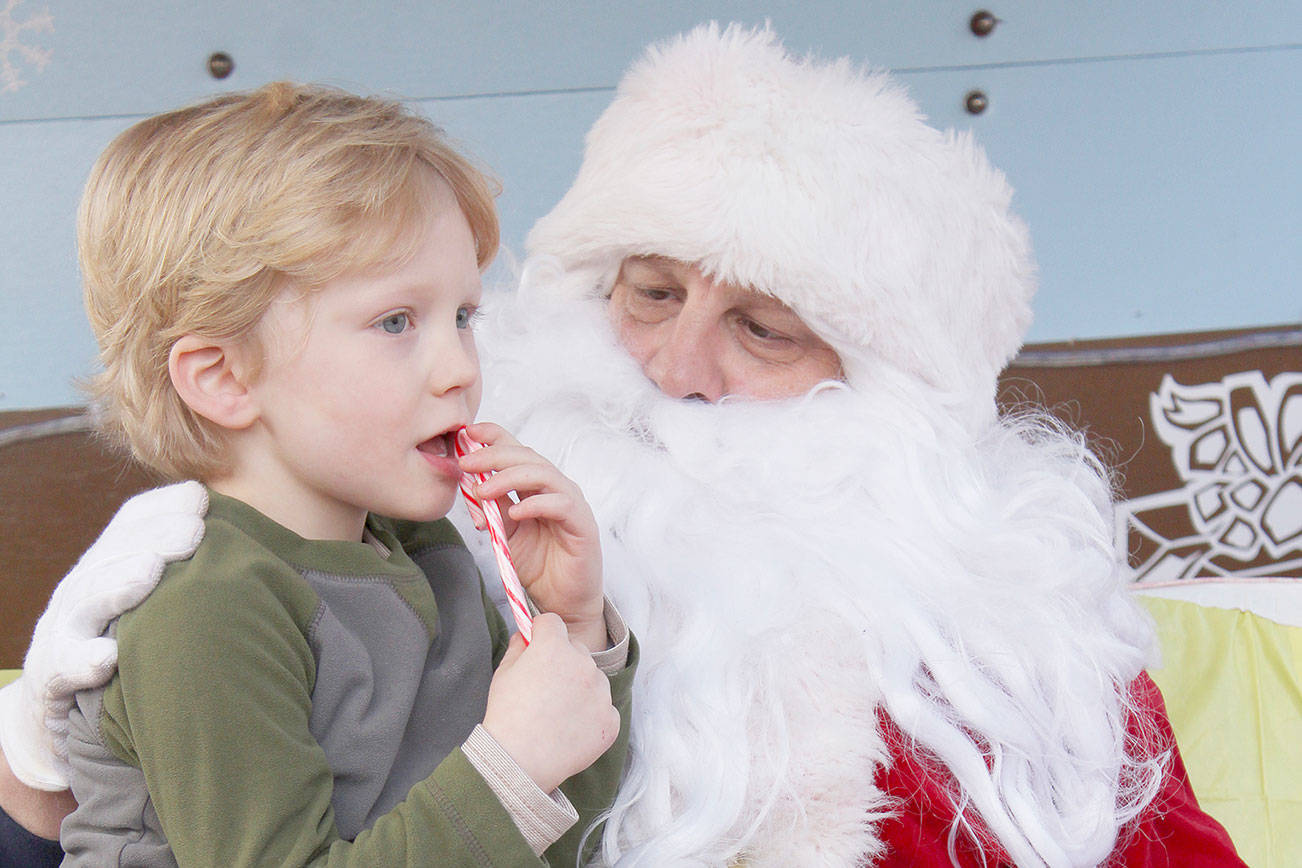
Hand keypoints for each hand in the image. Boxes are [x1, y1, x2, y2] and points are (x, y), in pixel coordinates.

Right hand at [0, 481, 206, 787]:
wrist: (65, 712)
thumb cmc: (134, 646)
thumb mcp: (161, 602)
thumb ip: (199, 573)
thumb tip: (264, 550)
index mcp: (113, 562)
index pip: (132, 521)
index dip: (163, 509)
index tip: (202, 502)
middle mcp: (85, 587)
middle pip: (113, 553)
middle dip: (153, 538)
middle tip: (194, 532)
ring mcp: (63, 630)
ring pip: (85, 600)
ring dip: (116, 585)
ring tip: (149, 572)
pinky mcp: (50, 674)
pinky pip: (62, 665)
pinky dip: (83, 660)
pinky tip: (108, 658)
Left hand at [458, 422, 605, 649]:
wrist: (562, 604)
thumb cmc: (539, 566)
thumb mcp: (506, 533)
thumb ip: (493, 509)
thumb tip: (470, 486)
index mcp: (537, 487)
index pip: (517, 451)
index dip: (494, 436)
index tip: (467, 433)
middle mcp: (556, 489)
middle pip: (527, 457)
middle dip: (493, 456)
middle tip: (466, 463)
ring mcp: (572, 504)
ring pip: (543, 474)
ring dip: (509, 478)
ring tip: (483, 491)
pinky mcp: (583, 525)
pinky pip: (561, 504)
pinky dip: (535, 504)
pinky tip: (515, 513)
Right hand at [481, 614, 620, 791]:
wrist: (519, 763)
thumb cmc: (507, 716)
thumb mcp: (503, 673)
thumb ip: (518, 646)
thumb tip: (527, 635)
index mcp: (555, 647)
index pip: (553, 623)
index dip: (541, 633)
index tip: (535, 645)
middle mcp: (584, 664)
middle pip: (576, 650)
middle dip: (562, 661)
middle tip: (545, 687)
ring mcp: (601, 693)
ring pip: (593, 679)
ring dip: (580, 688)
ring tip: (556, 713)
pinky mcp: (610, 720)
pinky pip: (603, 709)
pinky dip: (590, 716)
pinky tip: (570, 730)